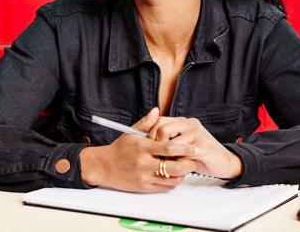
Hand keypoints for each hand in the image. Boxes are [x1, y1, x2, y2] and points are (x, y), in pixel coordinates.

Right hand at [79, 108, 197, 192]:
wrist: (104, 166)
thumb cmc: (119, 148)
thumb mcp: (130, 132)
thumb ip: (146, 123)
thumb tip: (157, 111)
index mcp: (142, 147)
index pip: (168, 148)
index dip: (184, 148)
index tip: (195, 147)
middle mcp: (144, 163)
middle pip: (174, 167)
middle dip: (188, 164)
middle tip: (193, 159)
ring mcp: (144, 177)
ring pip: (172, 179)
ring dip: (182, 174)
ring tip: (184, 167)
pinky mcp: (144, 188)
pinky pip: (165, 188)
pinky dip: (173, 182)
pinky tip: (174, 175)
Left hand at [151, 117, 243, 179]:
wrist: (223, 162)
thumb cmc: (198, 155)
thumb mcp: (180, 144)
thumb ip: (166, 139)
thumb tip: (145, 142)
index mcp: (181, 121)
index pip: (158, 121)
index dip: (150, 134)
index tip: (147, 147)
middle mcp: (188, 124)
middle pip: (162, 129)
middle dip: (156, 145)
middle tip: (157, 156)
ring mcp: (196, 134)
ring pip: (171, 143)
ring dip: (168, 157)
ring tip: (168, 163)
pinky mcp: (203, 146)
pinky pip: (183, 155)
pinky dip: (179, 162)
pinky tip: (180, 166)